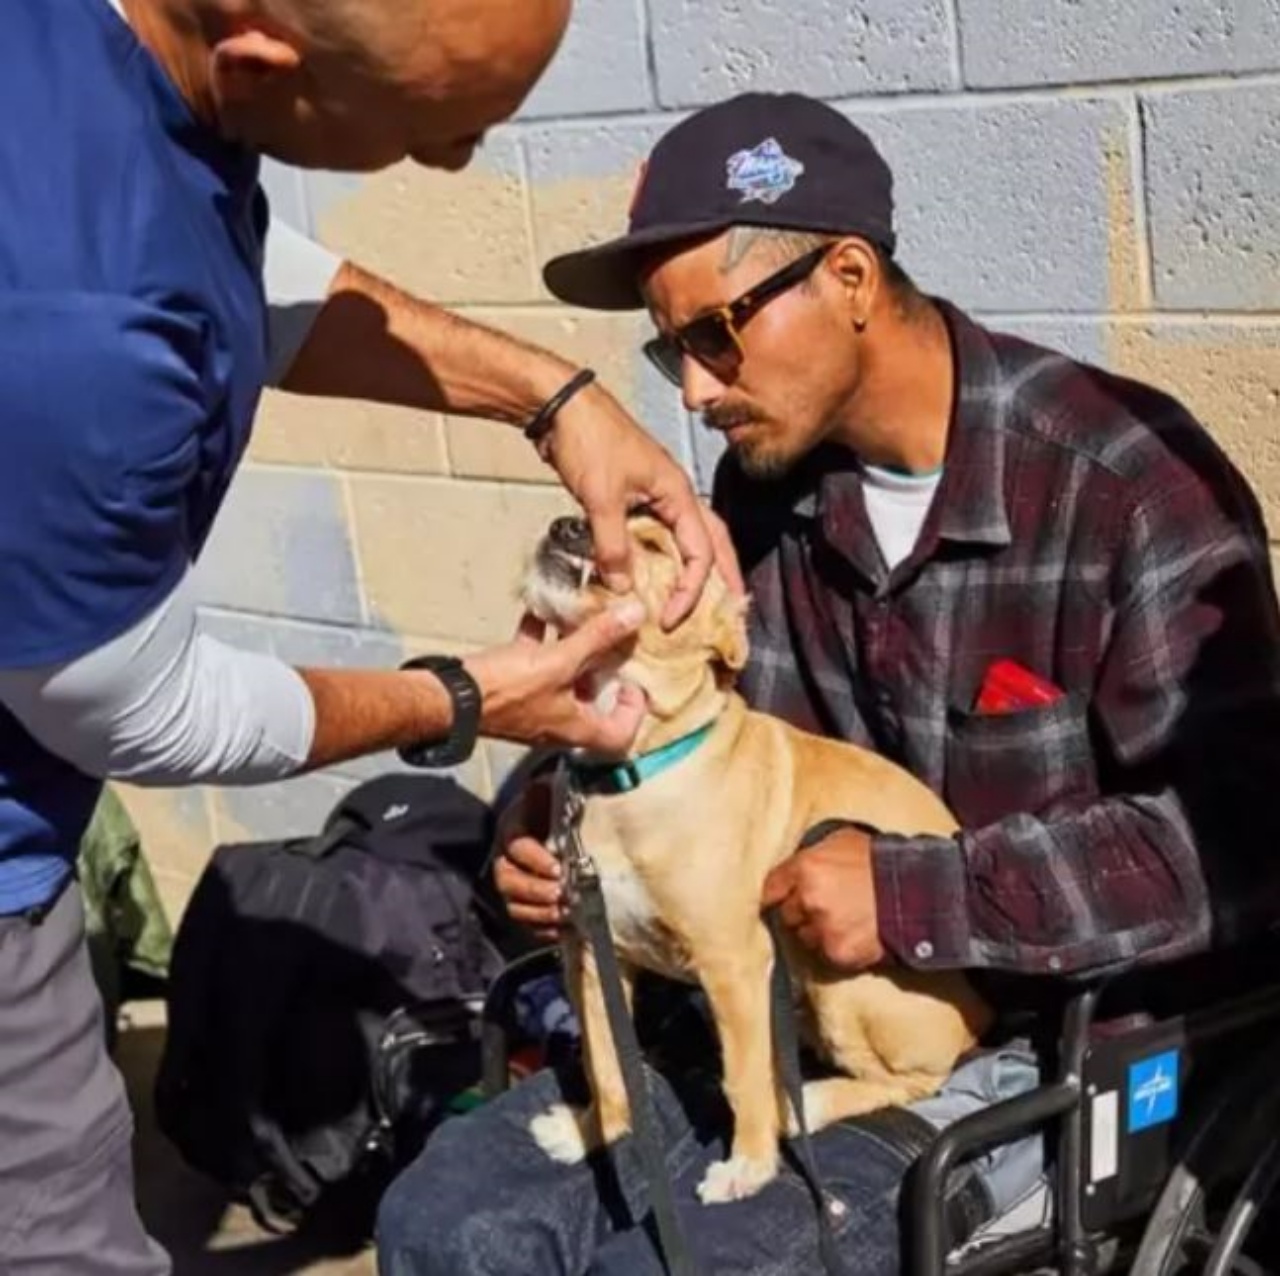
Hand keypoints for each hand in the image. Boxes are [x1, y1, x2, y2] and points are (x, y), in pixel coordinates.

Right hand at [464, 602, 647, 752]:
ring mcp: (534, 707)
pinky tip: (539, 613)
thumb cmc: (507, 690)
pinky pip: (533, 664)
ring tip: (579, 621)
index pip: (620, 737)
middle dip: (601, 669)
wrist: (450, 698)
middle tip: (609, 641)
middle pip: (592, 702)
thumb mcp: (559, 661)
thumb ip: (597, 638)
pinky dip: (540, 641)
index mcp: (576, 727)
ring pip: (563, 680)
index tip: (631, 681)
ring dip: (572, 650)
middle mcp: (558, 723)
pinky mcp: (512, 691)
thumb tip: (636, 614)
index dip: (633, 712)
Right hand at [492, 779, 566, 940]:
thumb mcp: (554, 791)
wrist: (549, 820)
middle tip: (562, 894)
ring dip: (539, 913)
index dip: (534, 859)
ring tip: (565, 914)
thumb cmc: (554, 806)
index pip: (516, 844)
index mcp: (512, 828)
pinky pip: (524, 923)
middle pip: (508, 880)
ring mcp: (510, 882)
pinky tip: (563, 929)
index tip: (558, 868)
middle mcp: (504, 857)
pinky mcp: (520, 902)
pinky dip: (542, 929)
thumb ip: (556, 789)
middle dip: (535, 891)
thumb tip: (571, 784)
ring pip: (513, 905)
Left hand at [546, 382, 743, 628]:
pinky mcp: (635, 498)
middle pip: (712, 543)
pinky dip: (661, 560)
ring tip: (699, 601)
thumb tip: (623, 588)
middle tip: (731, 610)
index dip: (691, 591)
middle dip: (723, 578)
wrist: (562, 408)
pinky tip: (654, 579)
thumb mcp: (601, 498)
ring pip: (687, 539)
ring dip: (695, 570)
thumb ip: (614, 546)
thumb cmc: (588, 441)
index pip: (701, 552)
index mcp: (678, 492)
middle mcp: (675, 495)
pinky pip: (658, 536)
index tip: (671, 619)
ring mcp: (656, 495)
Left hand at [761, 828, 884, 971]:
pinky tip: (852, 934)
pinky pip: (824, 954)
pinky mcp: (836, 952)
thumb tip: (795, 865)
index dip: (778, 893)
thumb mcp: (841, 841)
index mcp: (804, 868)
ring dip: (816, 932)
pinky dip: (835, 947)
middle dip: (801, 912)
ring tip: (842, 920)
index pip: (770, 888)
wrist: (915, 891)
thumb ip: (812, 854)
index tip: (783, 898)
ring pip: (803, 937)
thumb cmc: (878, 861)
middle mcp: (807, 899)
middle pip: (786, 914)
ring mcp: (821, 928)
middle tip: (824, 907)